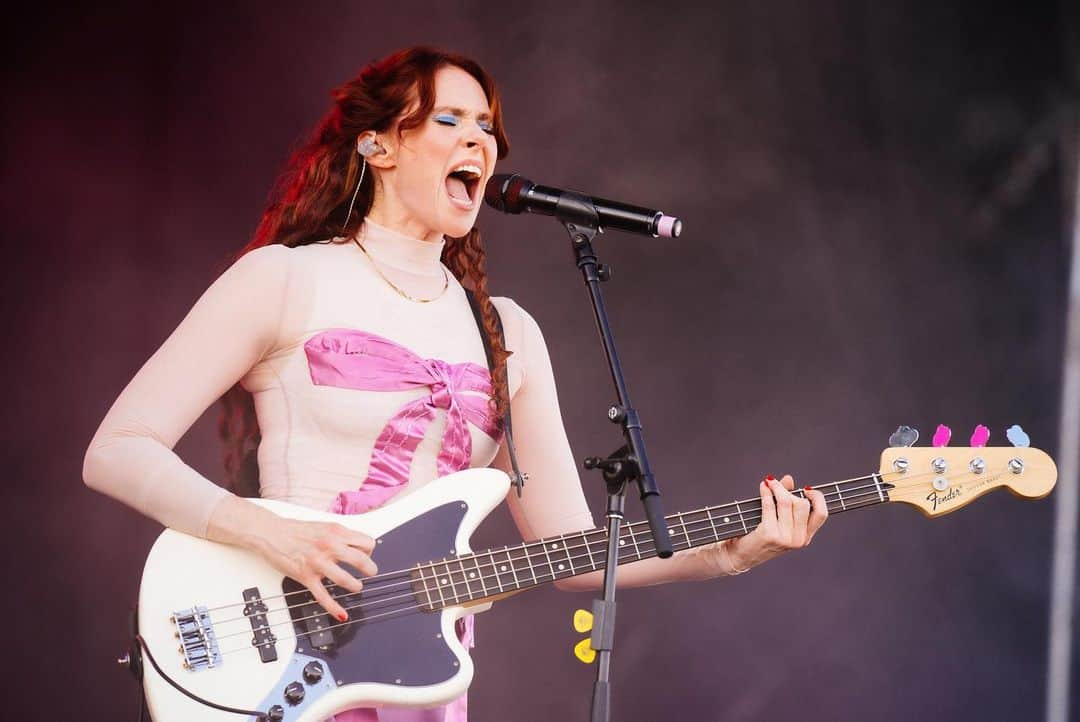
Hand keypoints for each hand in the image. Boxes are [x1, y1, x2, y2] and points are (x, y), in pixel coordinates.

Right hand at [253, 517, 378, 620]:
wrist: (270, 533)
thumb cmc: (296, 530)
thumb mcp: (324, 526)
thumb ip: (341, 536)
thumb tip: (356, 546)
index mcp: (336, 532)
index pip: (366, 543)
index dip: (370, 551)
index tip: (367, 556)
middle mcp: (329, 546)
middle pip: (362, 560)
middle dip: (370, 570)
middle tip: (370, 573)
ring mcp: (317, 562)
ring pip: (345, 579)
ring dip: (355, 586)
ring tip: (356, 587)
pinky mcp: (306, 576)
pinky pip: (323, 596)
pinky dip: (334, 608)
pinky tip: (341, 614)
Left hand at [715, 474, 827, 574]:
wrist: (741, 556)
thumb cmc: (760, 536)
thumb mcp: (779, 520)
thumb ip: (786, 499)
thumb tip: (788, 479)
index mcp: (805, 537)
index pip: (822, 514)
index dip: (817, 497)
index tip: (806, 489)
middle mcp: (798, 540)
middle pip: (802, 504)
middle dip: (788, 491)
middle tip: (776, 485)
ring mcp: (785, 539)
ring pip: (786, 502)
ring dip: (776, 488)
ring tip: (769, 483)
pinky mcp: (770, 535)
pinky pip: (770, 506)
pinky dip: (766, 493)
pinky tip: (763, 487)